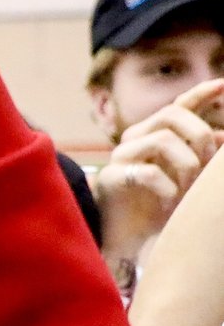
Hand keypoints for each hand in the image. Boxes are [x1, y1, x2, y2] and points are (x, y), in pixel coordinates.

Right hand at [95, 78, 223, 261]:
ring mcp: (122, 156)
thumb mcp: (188, 179)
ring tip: (189, 191)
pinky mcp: (112, 177)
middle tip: (209, 168)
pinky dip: (168, 188)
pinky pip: (148, 172)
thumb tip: (223, 135)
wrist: (128, 240)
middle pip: (172, 115)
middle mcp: (135, 138)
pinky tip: (170, 204)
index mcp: (154, 134)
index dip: (200, 93)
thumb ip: (201, 155)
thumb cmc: (159, 207)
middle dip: (201, 137)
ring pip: (163, 139)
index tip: (222, 85)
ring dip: (187, 166)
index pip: (178, 105)